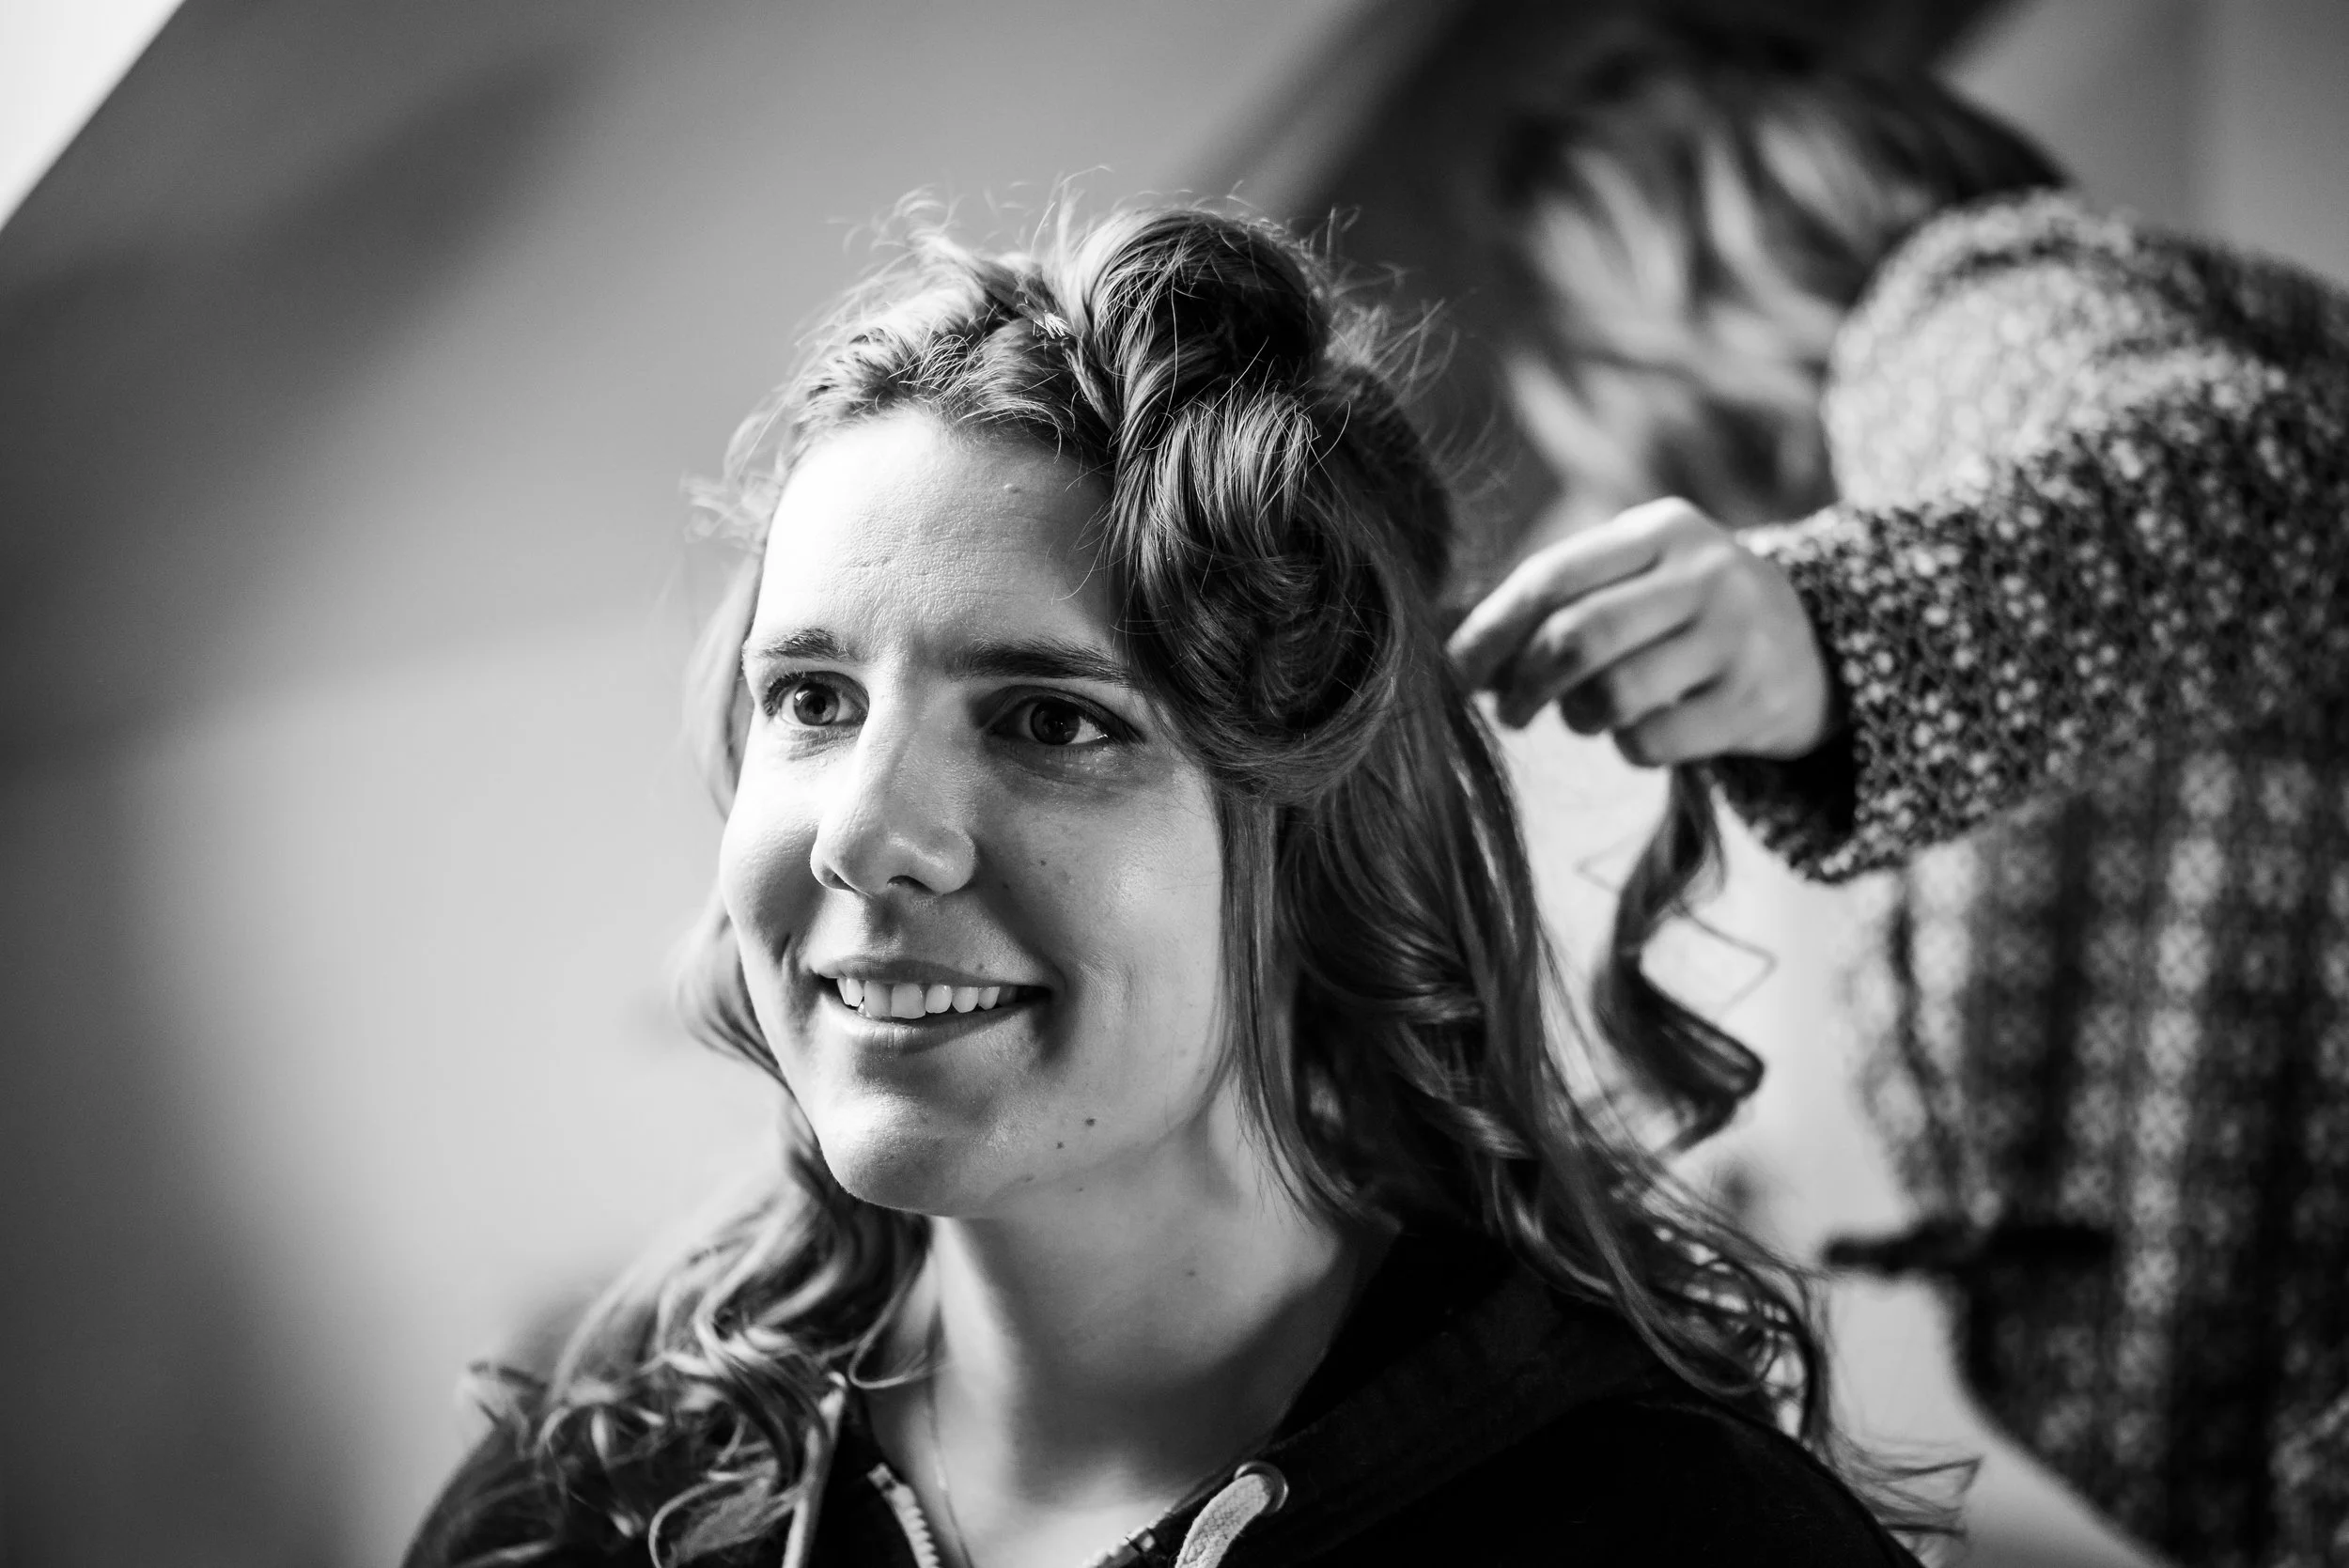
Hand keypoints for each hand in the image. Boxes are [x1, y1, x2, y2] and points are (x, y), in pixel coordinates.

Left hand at [1447, 497, 1838, 765]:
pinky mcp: (1754, 699)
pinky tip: (1641, 730)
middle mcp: (1704, 572)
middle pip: (1576, 638)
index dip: (1489, 632)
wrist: (1813, 648)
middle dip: (1524, 685)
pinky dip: (1628, 746)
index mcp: (1659, 529)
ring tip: (1584, 715)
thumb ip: (1555, 601)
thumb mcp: (1637, 579)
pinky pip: (1653, 740)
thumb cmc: (1685, 614)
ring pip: (1612, 695)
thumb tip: (1446, 645)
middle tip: (1510, 711)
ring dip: (1578, 718)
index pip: (1551, 577)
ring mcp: (1737, 635)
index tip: (1450, 674)